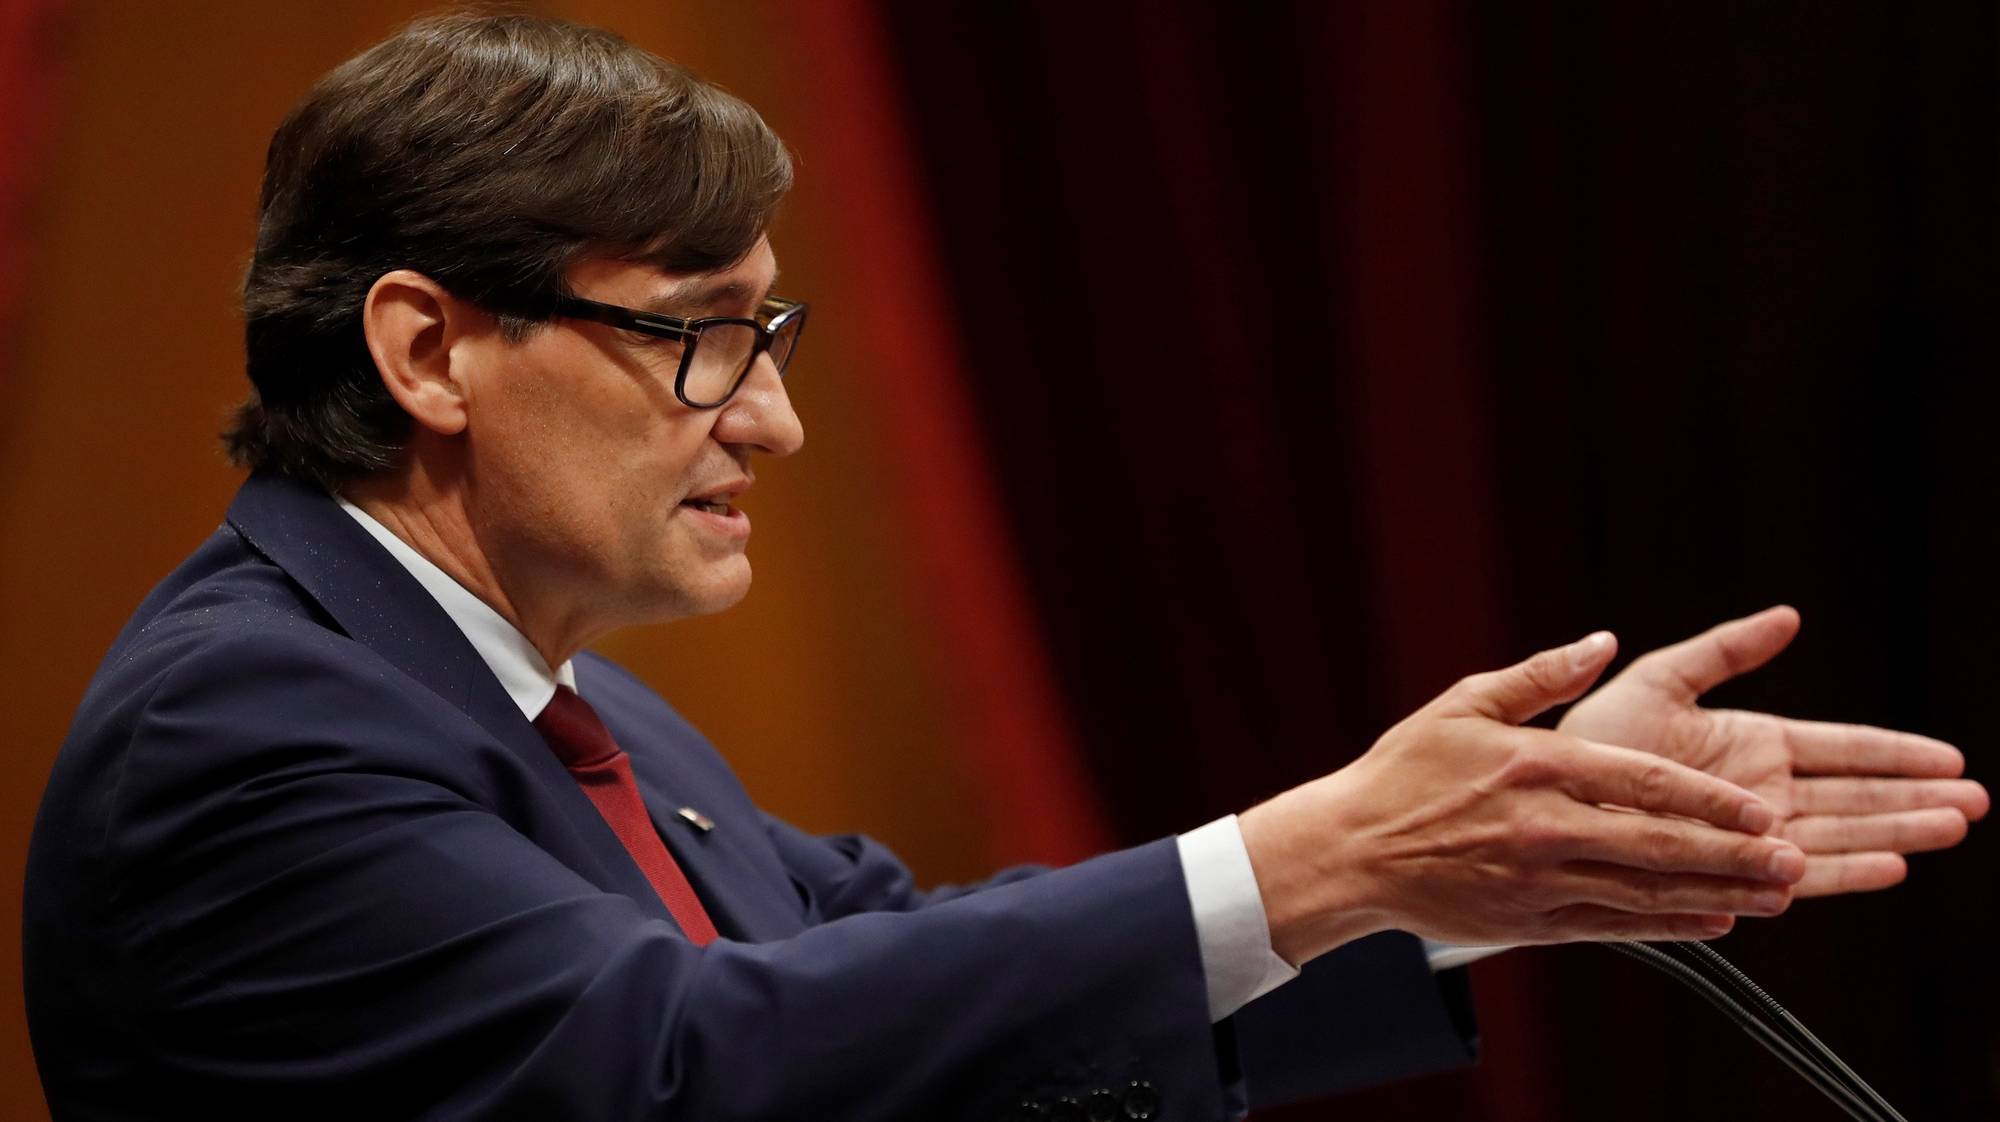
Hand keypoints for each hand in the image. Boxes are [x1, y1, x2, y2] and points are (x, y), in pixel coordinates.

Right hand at [1240, 632, 1805, 965]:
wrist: (1351, 851)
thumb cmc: (1405, 772)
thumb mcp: (1464, 704)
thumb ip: (1540, 675)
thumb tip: (1603, 642)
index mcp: (1536, 764)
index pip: (1643, 782)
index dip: (1710, 799)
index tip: (1761, 808)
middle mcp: (1545, 826)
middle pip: (1659, 844)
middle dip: (1734, 854)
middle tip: (1793, 858)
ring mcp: (1539, 880)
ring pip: (1647, 892)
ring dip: (1718, 894)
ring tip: (1776, 895)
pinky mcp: (1529, 923)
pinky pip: (1615, 927)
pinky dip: (1668, 926)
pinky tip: (1714, 923)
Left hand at [1558, 606, 1988, 896]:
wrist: (1547, 796)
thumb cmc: (1592, 737)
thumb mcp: (1662, 678)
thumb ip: (1726, 650)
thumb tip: (1788, 617)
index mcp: (1752, 743)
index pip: (1841, 749)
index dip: (1894, 752)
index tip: (1948, 756)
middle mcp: (1760, 792)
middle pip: (1855, 797)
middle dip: (1915, 797)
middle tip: (1977, 801)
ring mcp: (1748, 834)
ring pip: (1840, 835)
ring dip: (1897, 832)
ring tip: (1953, 826)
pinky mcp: (1729, 868)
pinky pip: (1795, 874)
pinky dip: (1843, 870)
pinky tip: (1890, 866)